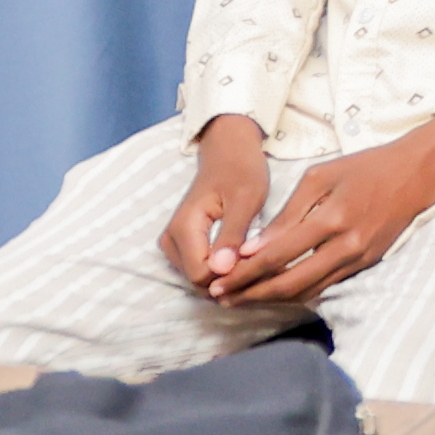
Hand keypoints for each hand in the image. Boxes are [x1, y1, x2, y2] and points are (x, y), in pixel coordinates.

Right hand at [162, 115, 274, 290]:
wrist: (228, 151)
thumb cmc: (241, 170)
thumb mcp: (246, 199)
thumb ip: (232, 235)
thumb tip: (221, 270)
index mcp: (184, 229)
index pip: (201, 276)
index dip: (232, 276)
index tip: (259, 262)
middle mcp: (171, 241)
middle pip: (199, 282)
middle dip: (231, 279)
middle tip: (263, 261)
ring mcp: (174, 245)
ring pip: (201, 280)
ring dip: (229, 276)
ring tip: (256, 257)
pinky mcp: (183, 246)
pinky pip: (201, 270)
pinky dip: (224, 270)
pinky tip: (245, 257)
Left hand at [215, 114, 434, 305]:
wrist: (417, 175)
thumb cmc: (366, 167)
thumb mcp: (322, 176)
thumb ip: (288, 214)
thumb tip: (256, 248)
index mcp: (332, 217)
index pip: (278, 255)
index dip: (246, 272)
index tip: (219, 281)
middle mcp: (346, 246)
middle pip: (290, 282)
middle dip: (252, 294)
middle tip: (223, 299)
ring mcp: (359, 259)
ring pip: (307, 290)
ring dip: (272, 298)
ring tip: (242, 300)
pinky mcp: (366, 265)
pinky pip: (325, 286)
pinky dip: (298, 292)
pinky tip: (277, 291)